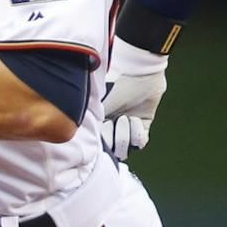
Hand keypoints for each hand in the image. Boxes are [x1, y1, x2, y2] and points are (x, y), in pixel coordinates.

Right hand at [101, 41, 168, 160]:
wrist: (139, 75)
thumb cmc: (116, 86)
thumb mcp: (98, 107)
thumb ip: (90, 125)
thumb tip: (83, 141)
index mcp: (98, 123)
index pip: (98, 147)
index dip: (102, 141)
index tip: (104, 127)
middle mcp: (111, 128)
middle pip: (112, 151)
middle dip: (115, 138)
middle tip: (117, 120)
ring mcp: (127, 129)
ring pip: (126, 150)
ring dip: (126, 134)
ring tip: (127, 118)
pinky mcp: (143, 127)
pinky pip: (140, 143)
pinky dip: (137, 132)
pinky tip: (136, 118)